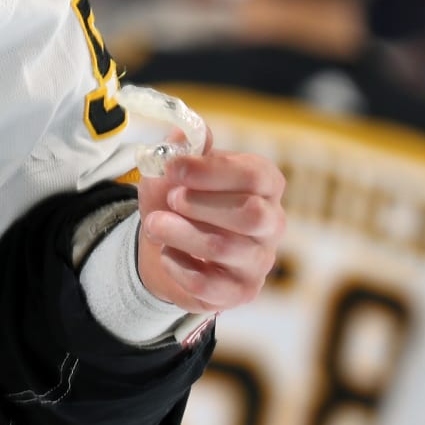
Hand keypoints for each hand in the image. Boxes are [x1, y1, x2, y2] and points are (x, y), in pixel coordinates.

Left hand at [135, 135, 285, 313]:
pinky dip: (179, 266)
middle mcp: (271, 222)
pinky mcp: (241, 292)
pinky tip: (167, 254)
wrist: (165, 247)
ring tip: (154, 224)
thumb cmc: (177, 200)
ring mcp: (259, 260)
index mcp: (263, 184)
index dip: (212, 171)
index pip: (255, 175)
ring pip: (224, 248)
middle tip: (171, 199)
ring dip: (180, 233)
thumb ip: (180, 148)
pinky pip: (210, 284)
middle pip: (252, 215)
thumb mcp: (173, 169)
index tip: (174, 168)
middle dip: (202, 204)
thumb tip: (183, 133)